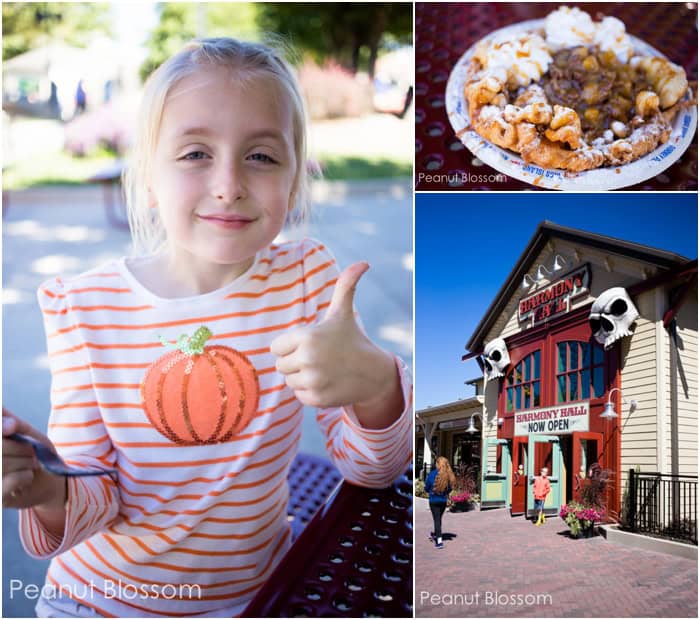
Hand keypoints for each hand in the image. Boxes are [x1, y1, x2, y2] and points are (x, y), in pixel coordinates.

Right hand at [2, 408, 65, 510]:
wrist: (46, 480)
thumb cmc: (34, 451)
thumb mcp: (27, 432)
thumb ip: (14, 424)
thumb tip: (7, 425)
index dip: (0, 427)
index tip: (11, 428)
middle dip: (18, 448)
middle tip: (32, 451)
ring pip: (1, 464)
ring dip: (24, 462)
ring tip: (32, 463)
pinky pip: (9, 481)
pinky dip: (25, 476)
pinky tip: (28, 476)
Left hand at [270, 263, 401, 419]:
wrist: (373, 373)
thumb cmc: (352, 339)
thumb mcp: (343, 312)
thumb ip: (345, 285)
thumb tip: (363, 262)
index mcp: (307, 336)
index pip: (276, 347)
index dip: (291, 345)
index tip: (310, 344)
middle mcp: (308, 359)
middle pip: (280, 365)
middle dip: (295, 362)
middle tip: (318, 357)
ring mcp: (313, 381)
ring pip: (289, 381)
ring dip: (302, 377)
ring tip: (322, 370)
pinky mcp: (316, 398)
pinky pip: (298, 395)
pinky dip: (309, 392)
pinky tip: (326, 383)